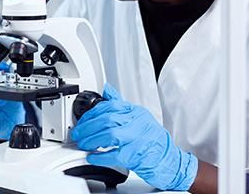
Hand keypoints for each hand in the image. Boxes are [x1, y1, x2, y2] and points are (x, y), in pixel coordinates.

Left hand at [71, 84, 197, 190]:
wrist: (171, 161)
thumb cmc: (154, 141)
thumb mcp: (139, 118)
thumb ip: (121, 104)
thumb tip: (107, 89)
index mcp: (136, 112)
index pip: (110, 106)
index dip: (92, 113)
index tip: (82, 120)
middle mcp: (138, 122)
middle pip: (107, 119)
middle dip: (87, 127)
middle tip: (78, 134)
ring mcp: (138, 138)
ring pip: (109, 134)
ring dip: (92, 140)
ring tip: (83, 144)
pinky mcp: (136, 155)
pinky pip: (114, 154)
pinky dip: (100, 156)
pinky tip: (92, 157)